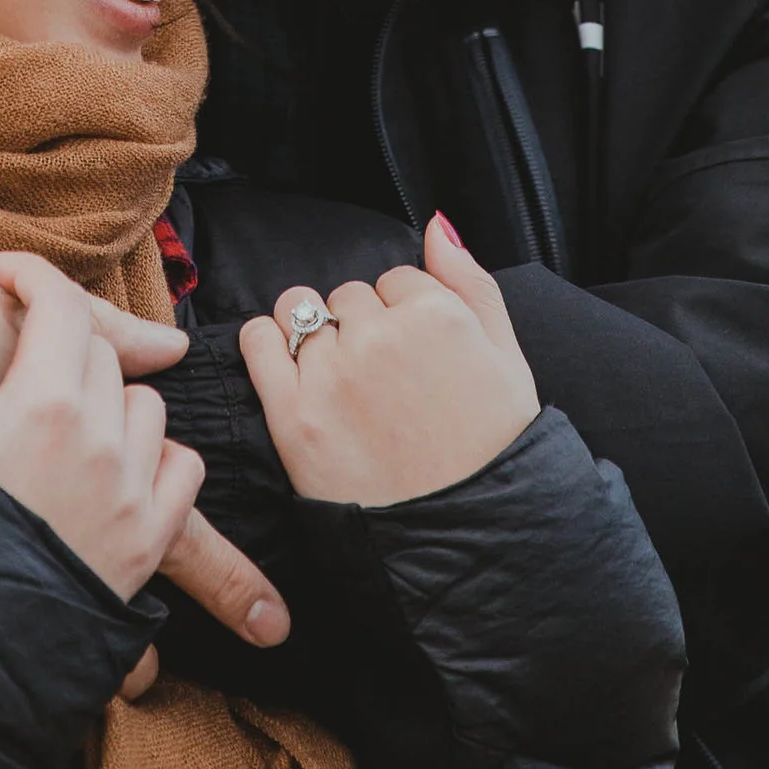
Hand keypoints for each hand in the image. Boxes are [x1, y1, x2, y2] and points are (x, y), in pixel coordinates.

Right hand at [0, 253, 204, 603]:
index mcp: (41, 407)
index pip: (62, 305)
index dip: (31, 275)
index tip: (2, 274)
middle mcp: (101, 448)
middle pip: (101, 355)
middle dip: (56, 344)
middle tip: (7, 363)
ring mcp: (128, 504)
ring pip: (144, 409)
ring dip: (102, 399)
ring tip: (45, 420)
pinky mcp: (140, 555)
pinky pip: (176, 472)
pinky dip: (147, 457)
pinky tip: (100, 467)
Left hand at [238, 215, 537, 507]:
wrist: (469, 543)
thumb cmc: (494, 454)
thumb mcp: (509, 359)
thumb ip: (471, 282)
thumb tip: (436, 226)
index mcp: (438, 316)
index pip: (398, 281)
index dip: (404, 318)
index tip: (414, 361)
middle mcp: (381, 337)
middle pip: (351, 297)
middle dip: (363, 328)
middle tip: (383, 384)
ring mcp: (334, 375)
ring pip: (303, 312)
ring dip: (316, 336)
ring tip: (343, 385)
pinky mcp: (293, 416)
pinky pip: (259, 342)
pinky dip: (267, 344)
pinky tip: (290, 370)